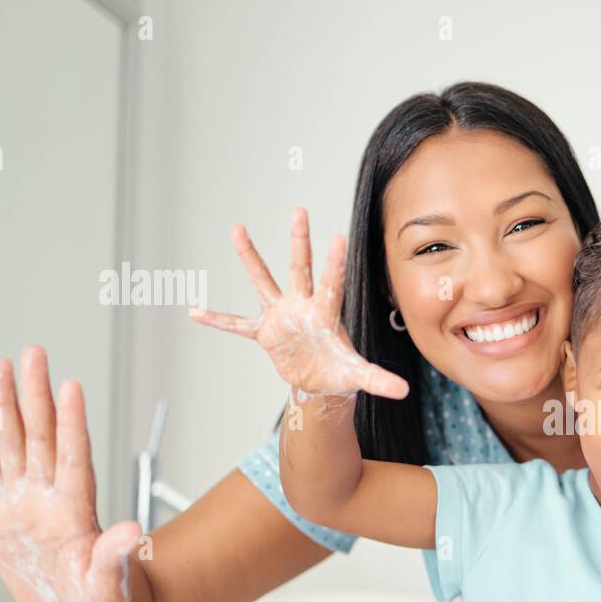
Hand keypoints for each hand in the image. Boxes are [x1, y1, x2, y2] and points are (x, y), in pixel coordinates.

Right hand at [0, 348, 141, 601]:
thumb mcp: (109, 586)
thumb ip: (115, 557)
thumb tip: (134, 531)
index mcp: (77, 509)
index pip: (73, 454)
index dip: (71, 421)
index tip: (71, 385)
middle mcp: (53, 495)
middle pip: (43, 434)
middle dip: (36, 393)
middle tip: (33, 351)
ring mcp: (29, 501)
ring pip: (16, 443)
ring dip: (7, 407)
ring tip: (0, 367)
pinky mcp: (8, 515)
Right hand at [190, 208, 408, 399]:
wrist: (321, 382)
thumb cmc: (341, 373)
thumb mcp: (359, 376)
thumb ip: (379, 380)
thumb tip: (404, 392)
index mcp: (327, 314)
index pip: (332, 284)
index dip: (335, 263)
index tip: (338, 236)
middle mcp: (304, 307)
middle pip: (301, 268)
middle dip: (300, 241)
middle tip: (300, 209)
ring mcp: (282, 316)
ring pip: (264, 281)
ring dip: (250, 257)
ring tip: (237, 228)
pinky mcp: (266, 333)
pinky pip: (237, 325)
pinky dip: (218, 321)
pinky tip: (196, 312)